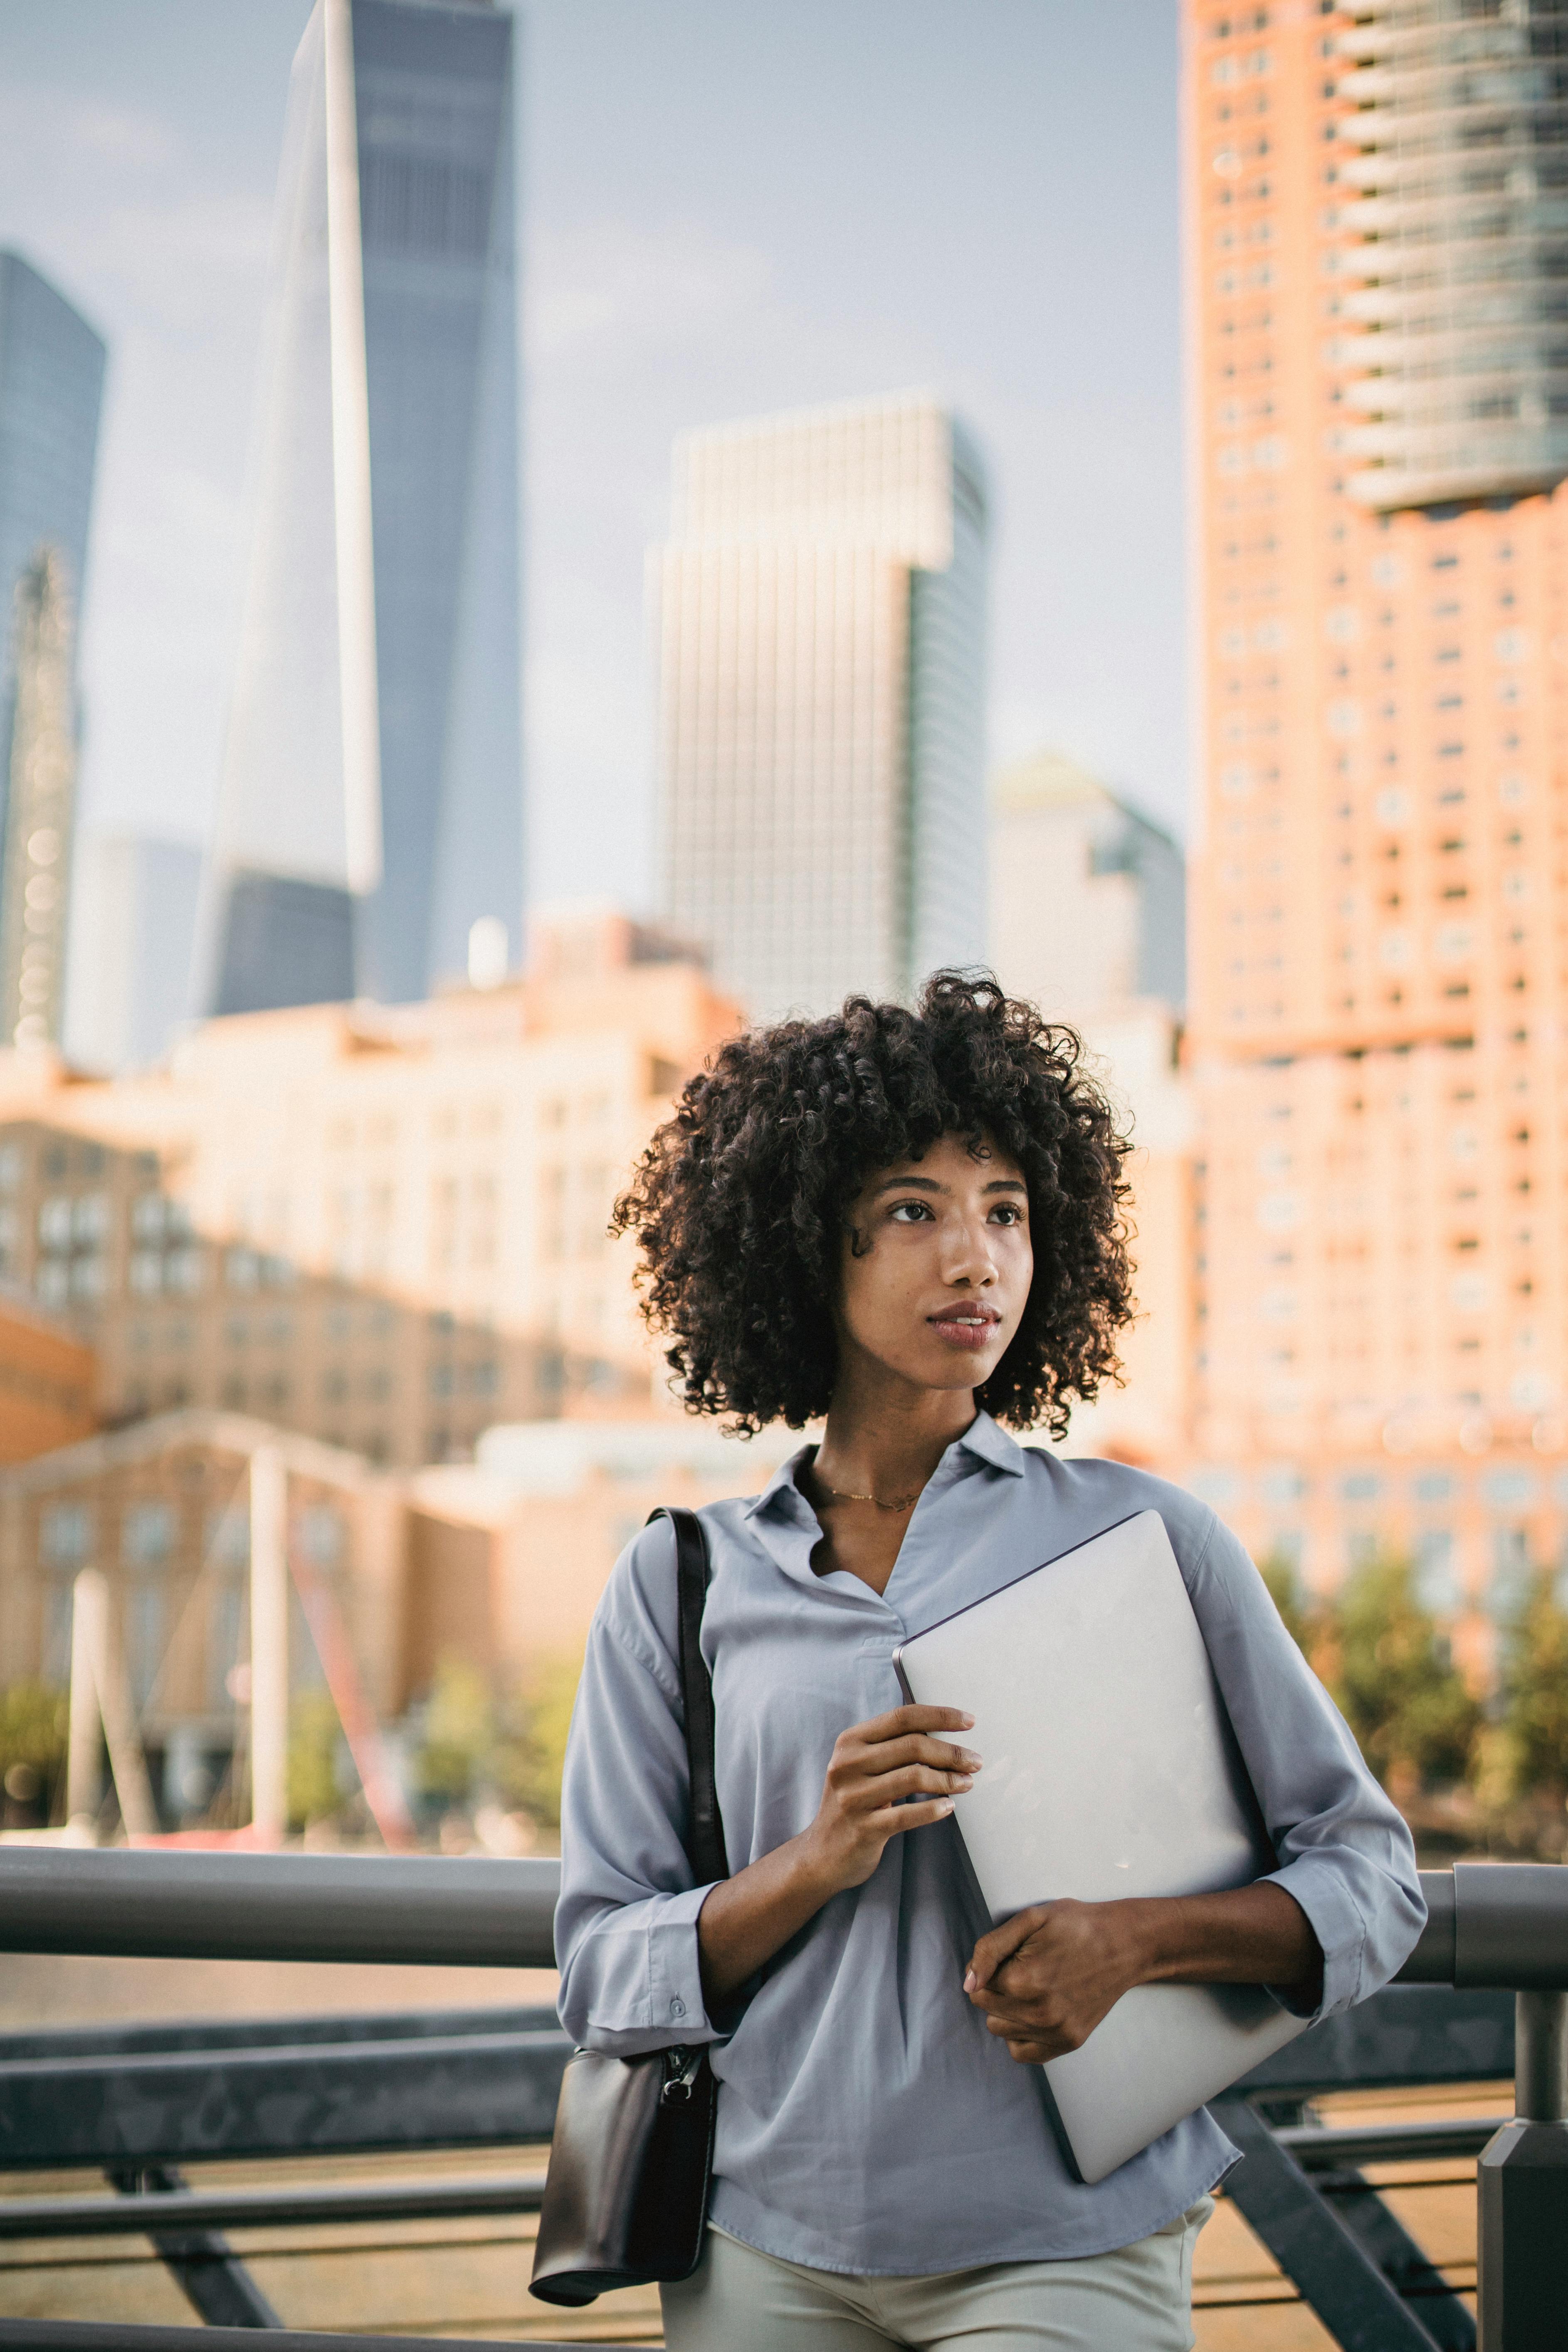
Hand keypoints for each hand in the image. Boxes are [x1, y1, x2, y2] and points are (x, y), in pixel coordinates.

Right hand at [801, 1704, 979, 1895]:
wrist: (822, 1854)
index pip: (902, 1717)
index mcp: (850, 1741)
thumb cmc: (854, 1803)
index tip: (969, 1722)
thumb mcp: (861, 1767)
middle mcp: (847, 1764)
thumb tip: (945, 1734)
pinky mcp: (863, 1828)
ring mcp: (853, 1797)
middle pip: (912, 1745)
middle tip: (975, 1761)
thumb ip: (891, 1746)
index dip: (940, 1716)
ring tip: (967, 1783)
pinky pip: (907, 1815)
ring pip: (914, 1777)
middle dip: (951, 1752)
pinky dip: (933, 1809)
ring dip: (948, 1779)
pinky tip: (949, 1807)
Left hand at [964, 1899, 1147, 2062]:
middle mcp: (1038, 2013)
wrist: (1123, 1944)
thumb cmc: (1075, 1926)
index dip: (989, 1967)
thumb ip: (990, 1949)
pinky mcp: (1069, 2042)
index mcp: (1023, 1980)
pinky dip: (1020, 2035)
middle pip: (986, 2008)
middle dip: (995, 1987)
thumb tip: (968, 1983)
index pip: (976, 1985)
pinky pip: (1023, 2053)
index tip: (1012, 1956)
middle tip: (1023, 1968)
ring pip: (999, 2030)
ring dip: (1005, 2011)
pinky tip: (1032, 2012)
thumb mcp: (1030, 1919)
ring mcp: (1056, 2032)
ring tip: (1030, 1988)